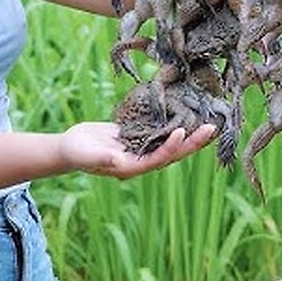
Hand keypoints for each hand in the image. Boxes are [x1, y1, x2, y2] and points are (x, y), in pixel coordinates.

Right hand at [60, 121, 215, 179]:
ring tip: (209, 122)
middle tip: (212, 129)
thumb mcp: (86, 155)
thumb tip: (117, 161)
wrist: (70, 147)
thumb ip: (102, 159)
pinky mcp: (139, 137)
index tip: (180, 132)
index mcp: (131, 167)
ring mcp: (142, 149)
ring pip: (171, 142)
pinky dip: (175, 124)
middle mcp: (141, 160)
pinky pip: (161, 131)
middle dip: (192, 142)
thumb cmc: (76, 153)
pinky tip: (188, 113)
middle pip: (172, 153)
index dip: (170, 147)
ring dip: (190, 134)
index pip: (157, 159)